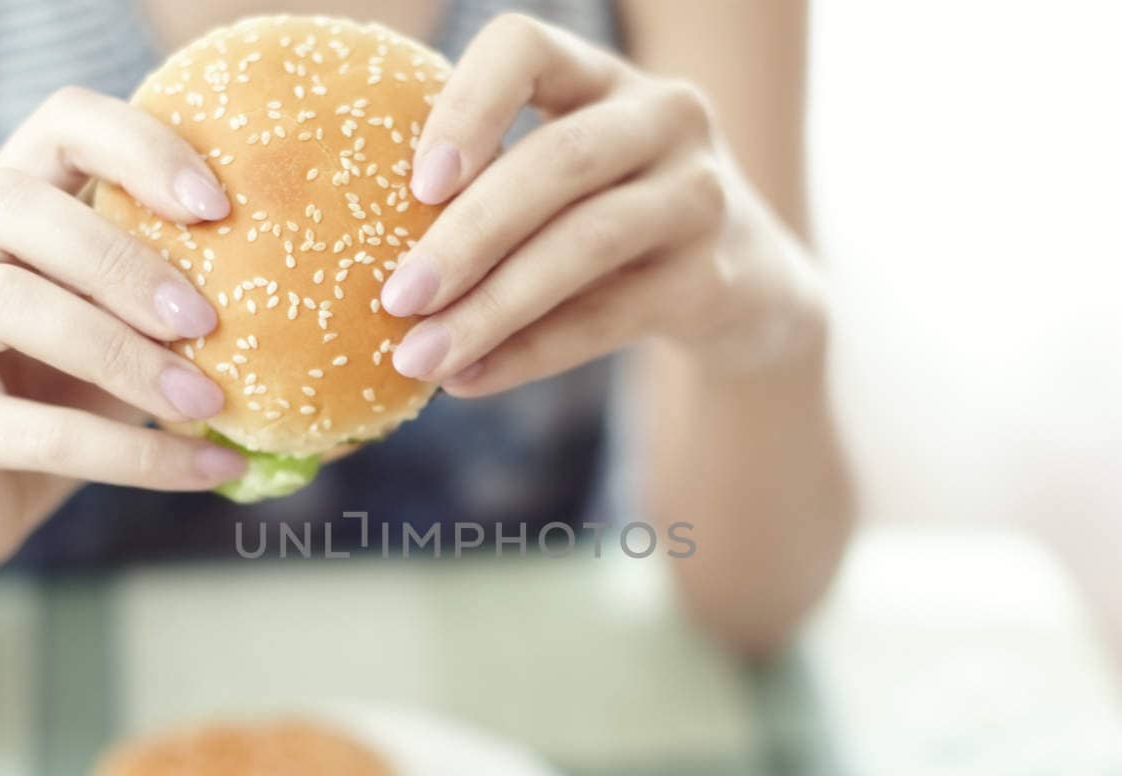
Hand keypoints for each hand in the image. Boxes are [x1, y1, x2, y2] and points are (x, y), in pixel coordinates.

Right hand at [0, 87, 246, 577]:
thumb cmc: (43, 400)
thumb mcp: (102, 328)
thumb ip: (152, 289)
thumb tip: (293, 273)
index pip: (56, 124)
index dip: (139, 148)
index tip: (218, 206)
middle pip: (11, 203)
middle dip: (123, 258)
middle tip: (207, 318)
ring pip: (6, 302)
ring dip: (125, 352)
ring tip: (207, 401)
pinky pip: (37, 433)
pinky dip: (135, 455)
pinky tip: (212, 467)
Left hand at [379, 13, 825, 394]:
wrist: (753, 292)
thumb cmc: (618, 230)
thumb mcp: (570, 187)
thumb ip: (493, 194)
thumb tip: (368, 269)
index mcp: (604, 79)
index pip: (527, 49)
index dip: (468, 104)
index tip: (419, 181)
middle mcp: (663, 117)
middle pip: (556, 162)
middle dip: (465, 235)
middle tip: (395, 298)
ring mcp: (700, 194)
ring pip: (583, 243)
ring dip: (491, 307)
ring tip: (419, 358)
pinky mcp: (713, 276)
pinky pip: (608, 318)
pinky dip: (530, 353)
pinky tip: (470, 380)